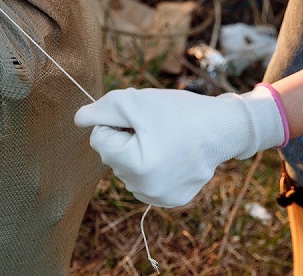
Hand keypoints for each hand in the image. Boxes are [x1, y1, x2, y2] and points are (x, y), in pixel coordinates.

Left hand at [73, 86, 285, 206]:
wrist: (223, 128)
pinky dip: (150, 166)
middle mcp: (146, 191)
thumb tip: (79, 120)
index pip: (99, 140)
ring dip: (136, 152)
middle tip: (153, 128)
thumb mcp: (135, 101)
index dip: (115, 122)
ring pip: (126, 169)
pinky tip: (170, 155)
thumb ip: (101, 110)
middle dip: (124, 138)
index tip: (139, 118)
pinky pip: (143, 181)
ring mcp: (160, 199)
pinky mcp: (172, 200)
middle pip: (111, 156)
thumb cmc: (178, 112)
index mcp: (136, 166)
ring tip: (163, 140)